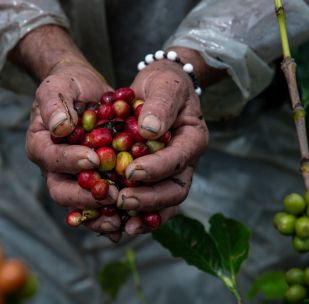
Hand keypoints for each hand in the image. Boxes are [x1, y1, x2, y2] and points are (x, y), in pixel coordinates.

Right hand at [12, 26, 123, 240]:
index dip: (70, 161)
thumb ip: (54, 104)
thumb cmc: (69, 84)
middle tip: (111, 195)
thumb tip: (59, 127)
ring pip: (80, 205)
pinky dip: (113, 214)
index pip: (50, 159)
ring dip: (99, 215)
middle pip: (61, 191)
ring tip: (120, 218)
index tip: (93, 159)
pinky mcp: (93, 182)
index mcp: (41, 145)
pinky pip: (100, 205)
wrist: (86, 90)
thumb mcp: (58, 85)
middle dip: (85, 197)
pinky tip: (131, 219)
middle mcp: (54, 167)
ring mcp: (73, 178)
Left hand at [117, 58, 208, 234]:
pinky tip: (115, 223)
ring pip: (164, 204)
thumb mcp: (165, 84)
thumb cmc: (164, 83)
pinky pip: (149, 204)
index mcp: (193, 139)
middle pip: (174, 190)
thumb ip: (160, 105)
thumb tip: (149, 130)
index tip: (131, 171)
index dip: (157, 168)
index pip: (178, 160)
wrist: (160, 88)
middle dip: (148, 199)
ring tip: (121, 224)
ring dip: (143, 215)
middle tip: (121, 200)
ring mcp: (171, 174)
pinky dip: (134, 215)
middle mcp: (186, 162)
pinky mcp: (155, 179)